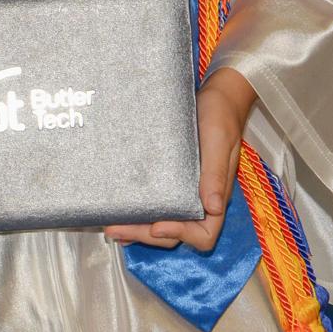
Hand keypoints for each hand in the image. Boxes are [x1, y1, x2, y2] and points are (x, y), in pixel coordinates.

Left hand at [104, 66, 255, 253]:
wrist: (215, 96)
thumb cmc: (220, 117)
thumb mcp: (219, 142)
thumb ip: (215, 174)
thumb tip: (213, 208)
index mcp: (215, 196)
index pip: (203, 233)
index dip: (181, 234)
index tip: (158, 225)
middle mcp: (199, 199)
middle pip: (175, 233)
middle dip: (146, 234)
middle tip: (116, 229)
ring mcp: (184, 191)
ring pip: (162, 222)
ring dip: (138, 229)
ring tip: (111, 227)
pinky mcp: (170, 179)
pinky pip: (157, 203)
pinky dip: (139, 213)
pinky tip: (120, 213)